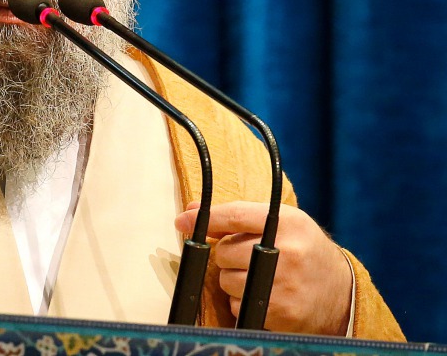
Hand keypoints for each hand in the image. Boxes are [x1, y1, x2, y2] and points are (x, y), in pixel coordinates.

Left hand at [175, 201, 352, 334]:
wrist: (342, 294)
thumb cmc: (304, 251)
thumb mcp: (280, 223)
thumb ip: (237, 215)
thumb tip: (190, 212)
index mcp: (288, 223)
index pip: (234, 215)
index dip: (204, 219)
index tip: (183, 221)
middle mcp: (288, 253)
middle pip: (224, 252)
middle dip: (227, 256)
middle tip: (247, 258)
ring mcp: (284, 286)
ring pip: (226, 281)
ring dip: (233, 281)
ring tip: (260, 277)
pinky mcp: (280, 314)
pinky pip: (237, 306)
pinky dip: (242, 302)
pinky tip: (265, 296)